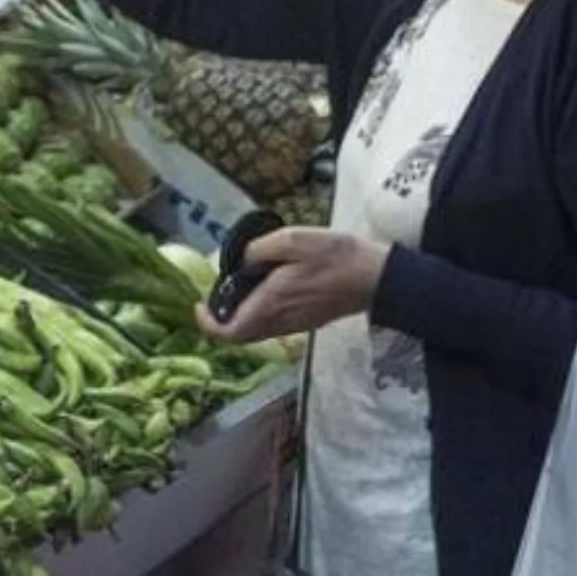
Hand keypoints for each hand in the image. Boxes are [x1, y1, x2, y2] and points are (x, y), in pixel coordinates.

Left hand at [196, 228, 390, 343]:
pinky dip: (257, 315)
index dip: (207, 324)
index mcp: (270, 303)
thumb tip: (239, 260)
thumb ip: (259, 250)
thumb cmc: (336, 256)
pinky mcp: (306, 323)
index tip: (198, 305)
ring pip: (255, 333)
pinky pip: (271, 327)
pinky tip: (263, 290)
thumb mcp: (293, 239)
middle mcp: (278, 322)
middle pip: (239, 336)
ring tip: (237, 289)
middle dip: (220, 320)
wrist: (378, 278)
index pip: (229, 332)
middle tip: (214, 296)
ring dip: (239, 317)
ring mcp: (294, 325)